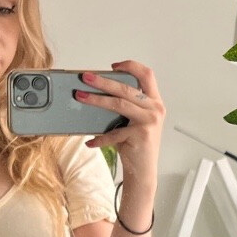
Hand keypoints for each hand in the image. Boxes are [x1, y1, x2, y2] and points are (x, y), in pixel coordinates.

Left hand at [78, 60, 164, 179]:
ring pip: (119, 104)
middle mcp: (155, 109)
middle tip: (86, 77)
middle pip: (126, 88)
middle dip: (104, 81)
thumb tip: (97, 91)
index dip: (131, 66)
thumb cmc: (136, 144)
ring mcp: (149, 122)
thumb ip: (126, 105)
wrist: (144, 171)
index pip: (147, 75)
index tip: (113, 66)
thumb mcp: (135, 121)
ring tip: (80, 96)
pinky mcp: (140, 135)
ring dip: (97, 100)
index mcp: (155, 102)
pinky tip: (90, 142)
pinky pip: (114, 133)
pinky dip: (100, 138)